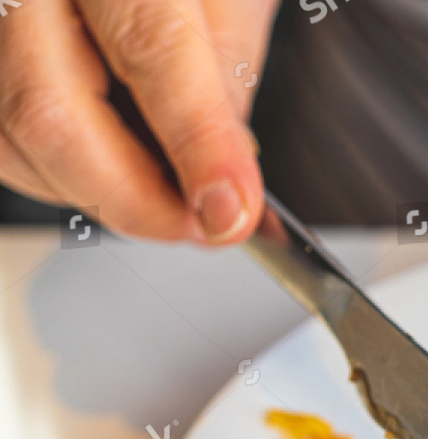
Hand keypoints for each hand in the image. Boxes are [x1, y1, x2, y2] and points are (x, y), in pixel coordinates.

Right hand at [0, 0, 278, 242]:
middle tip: (204, 227)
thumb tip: (223, 179)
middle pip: (47, 111)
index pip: (149, 50)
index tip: (232, 212)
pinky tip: (112, 172)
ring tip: (167, 202)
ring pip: (7, 137)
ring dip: (94, 194)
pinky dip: (55, 173)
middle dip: (135, 198)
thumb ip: (225, 75)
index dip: (197, 146)